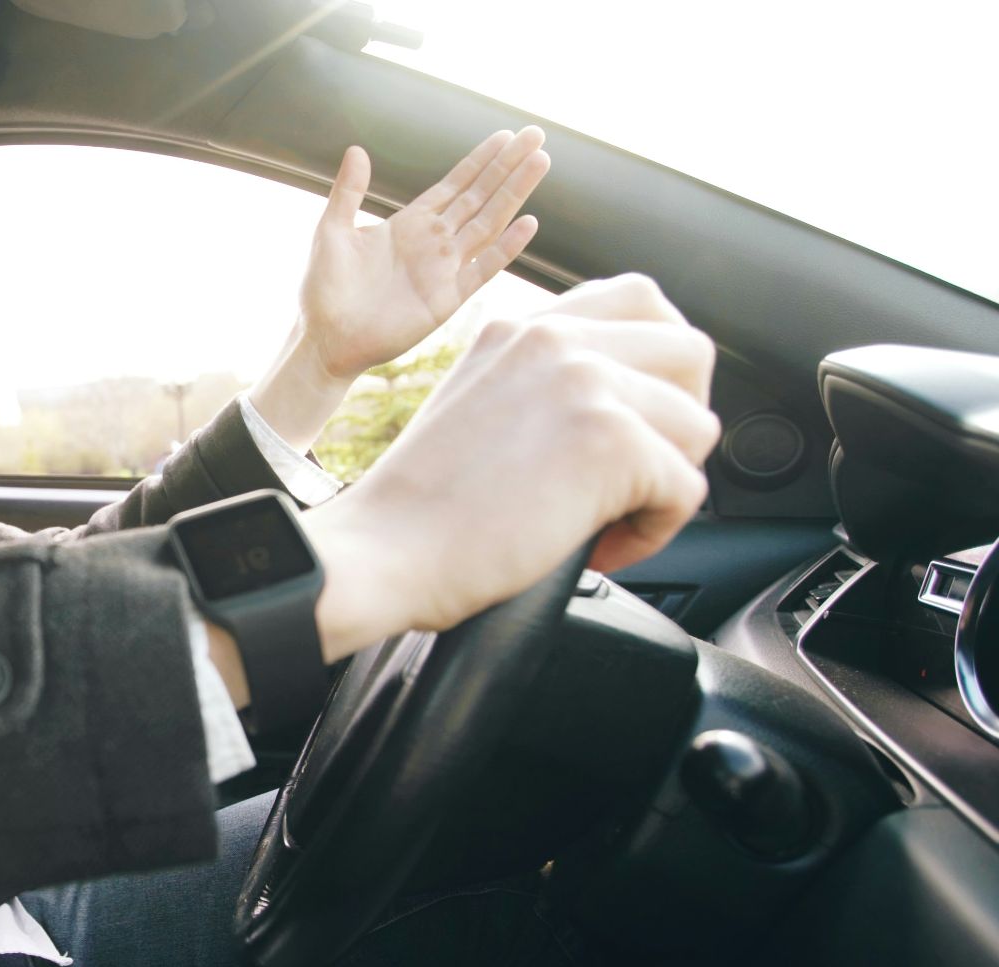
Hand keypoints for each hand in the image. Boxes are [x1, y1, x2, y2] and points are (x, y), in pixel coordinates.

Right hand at [298, 274, 718, 659]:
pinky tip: (598, 547)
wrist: (382, 552)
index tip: (632, 418)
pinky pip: (687, 489)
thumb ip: (543, 383)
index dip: (658, 366)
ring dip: (666, 482)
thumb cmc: (420, 508)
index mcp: (524, 328)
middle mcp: (556, 340)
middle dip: (681, 419)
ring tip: (605, 517)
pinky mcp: (610, 441)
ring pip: (698, 426)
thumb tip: (627, 403)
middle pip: (691, 353)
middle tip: (633, 472)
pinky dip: (652, 533)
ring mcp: (585, 383)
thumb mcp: (479, 405)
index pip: (641, 301)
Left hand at [302, 127, 550, 380]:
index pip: (454, 185)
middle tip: (536, 136)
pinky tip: (528, 223)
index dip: (480, 161)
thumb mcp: (332, 231)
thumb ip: (349, 192)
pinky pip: (483, 269)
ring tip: (540, 162)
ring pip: (488, 222)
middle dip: (507, 166)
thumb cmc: (324, 289)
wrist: (325, 338)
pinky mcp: (446, 299)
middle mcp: (433, 242)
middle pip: (480, 196)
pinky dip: (506, 247)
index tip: (506, 136)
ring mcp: (443, 269)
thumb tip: (357, 149)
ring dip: (514, 193)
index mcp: (409, 224)